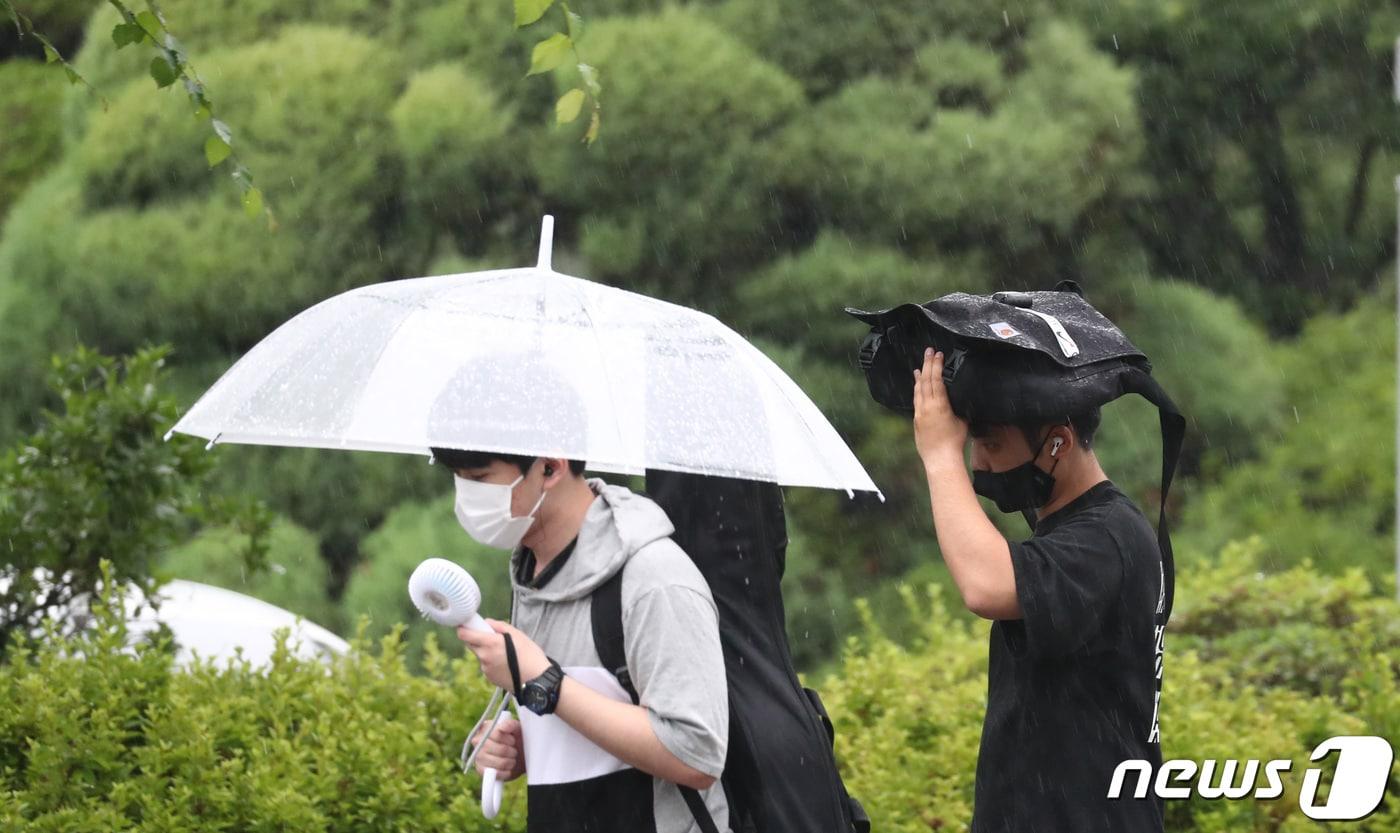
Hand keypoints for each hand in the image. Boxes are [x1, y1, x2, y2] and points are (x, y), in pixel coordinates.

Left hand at [458, 619, 550, 693]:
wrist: (536, 679)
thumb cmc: (530, 655)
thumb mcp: (517, 634)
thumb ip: (498, 626)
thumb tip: (486, 623)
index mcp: (489, 643)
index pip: (464, 635)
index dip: (463, 629)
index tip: (466, 625)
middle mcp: (484, 656)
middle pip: (470, 645)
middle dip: (477, 639)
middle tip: (491, 638)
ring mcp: (485, 669)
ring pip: (480, 655)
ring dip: (486, 652)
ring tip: (504, 654)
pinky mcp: (489, 678)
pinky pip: (486, 666)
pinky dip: (492, 662)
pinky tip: (505, 664)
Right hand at [471, 715, 525, 780]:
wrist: (517, 754)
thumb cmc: (515, 738)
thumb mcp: (516, 728)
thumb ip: (510, 724)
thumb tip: (503, 727)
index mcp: (485, 727)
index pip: (498, 735)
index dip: (510, 740)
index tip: (513, 741)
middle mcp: (477, 741)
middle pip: (501, 749)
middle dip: (512, 752)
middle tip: (514, 751)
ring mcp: (478, 756)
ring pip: (500, 763)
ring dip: (510, 762)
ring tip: (511, 759)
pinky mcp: (480, 770)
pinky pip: (496, 774)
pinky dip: (506, 773)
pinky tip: (508, 769)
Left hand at [913, 348, 968, 464]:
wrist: (940, 458)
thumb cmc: (954, 442)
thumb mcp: (962, 420)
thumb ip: (958, 407)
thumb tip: (960, 399)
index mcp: (940, 405)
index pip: (937, 380)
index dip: (937, 365)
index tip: (938, 355)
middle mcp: (927, 407)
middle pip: (925, 380)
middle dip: (927, 364)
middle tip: (929, 352)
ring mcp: (920, 413)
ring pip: (918, 389)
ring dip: (920, 375)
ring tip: (921, 365)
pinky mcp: (916, 420)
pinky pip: (916, 399)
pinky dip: (917, 389)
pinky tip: (916, 384)